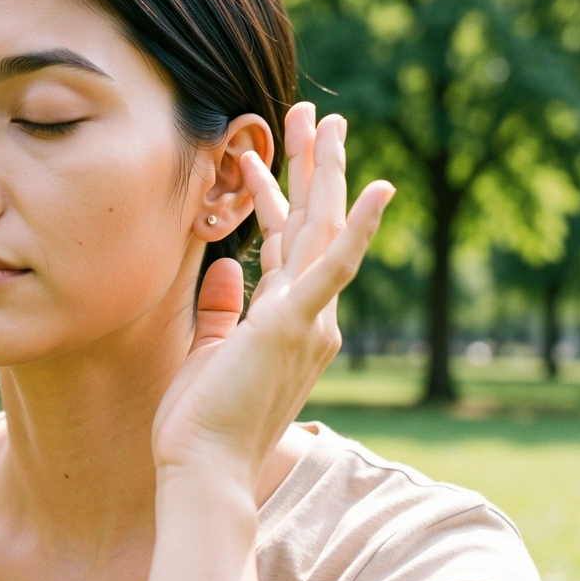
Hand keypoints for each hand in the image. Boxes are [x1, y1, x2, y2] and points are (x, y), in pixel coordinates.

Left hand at [151, 103, 393, 480]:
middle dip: (309, 165)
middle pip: (311, 224)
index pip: (282, 244)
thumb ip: (218, 308)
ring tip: (325, 120)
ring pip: (321, 229)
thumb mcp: (206, 350)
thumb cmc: (202, 420)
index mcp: (284, 319)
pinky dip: (356, 227)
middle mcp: (306, 314)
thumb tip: (223, 267)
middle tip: (310, 113)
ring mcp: (307, 318)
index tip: (258, 160)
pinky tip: (377, 188)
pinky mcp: (296, 324)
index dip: (273, 197)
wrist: (204, 467)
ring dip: (325, 172)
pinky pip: (333, 267)